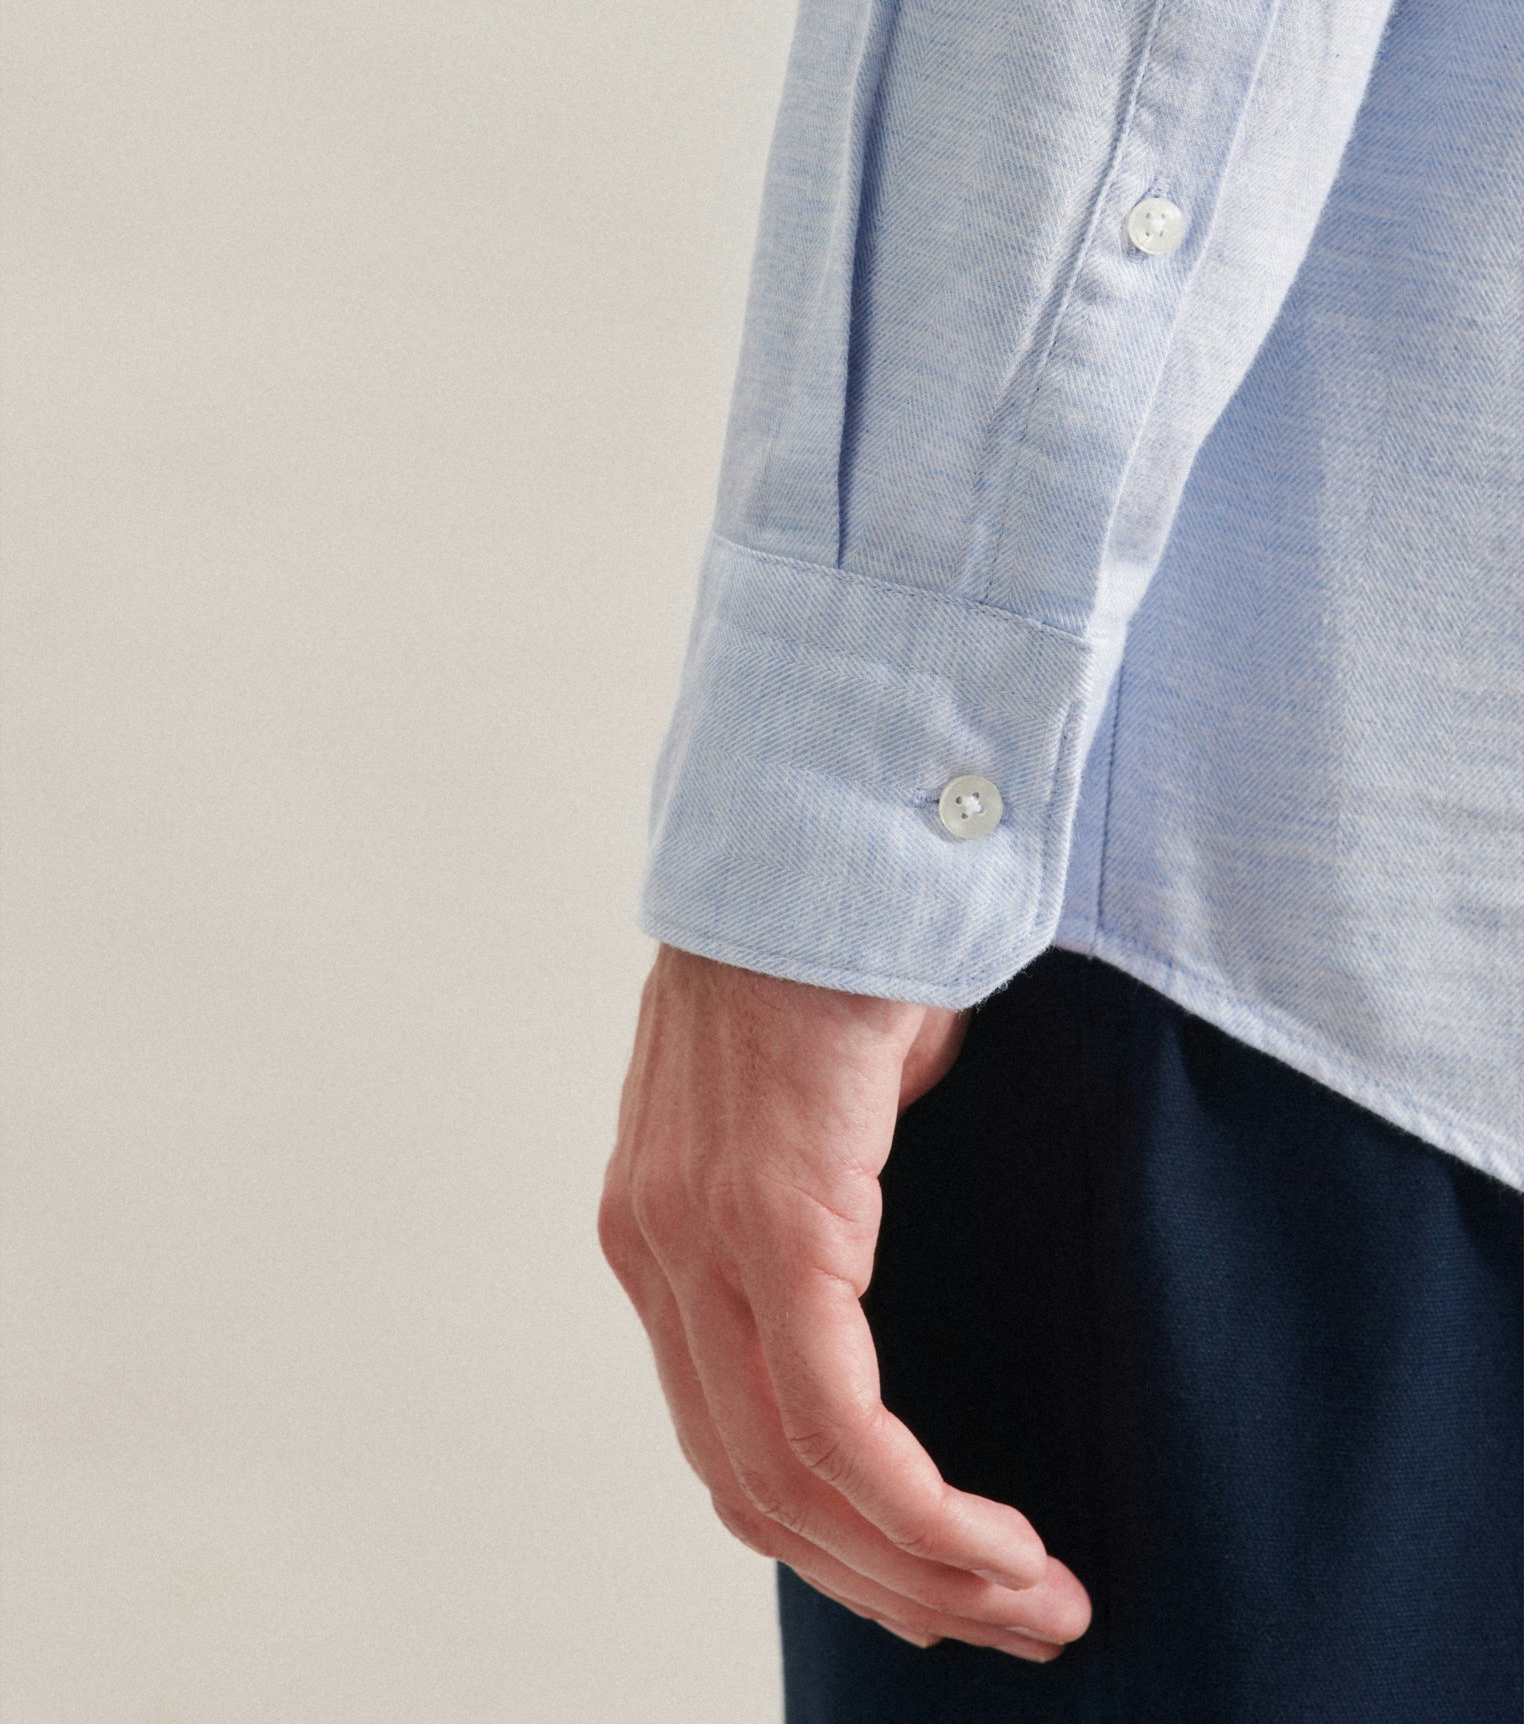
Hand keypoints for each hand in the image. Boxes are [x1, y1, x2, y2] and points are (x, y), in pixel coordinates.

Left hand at [597, 943, 1092, 1660]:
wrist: (828, 818)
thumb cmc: (848, 939)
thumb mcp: (832, 1092)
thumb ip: (839, 1194)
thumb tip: (888, 1256)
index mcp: (659, 1225)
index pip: (726, 1431)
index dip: (830, 1534)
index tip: (940, 1578)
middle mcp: (656, 1247)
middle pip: (751, 1486)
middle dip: (887, 1582)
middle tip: (1008, 1623)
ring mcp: (696, 1240)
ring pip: (792, 1481)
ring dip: (922, 1570)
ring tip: (1035, 1606)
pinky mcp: (769, 1221)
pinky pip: (835, 1424)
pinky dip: (922, 1512)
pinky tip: (1001, 1547)